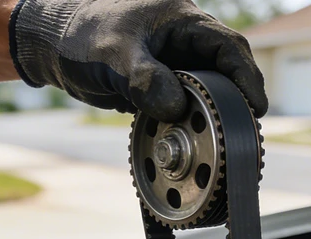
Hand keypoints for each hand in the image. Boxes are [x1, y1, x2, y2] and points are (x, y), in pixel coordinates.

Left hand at [10, 0, 267, 119]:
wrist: (52, 43)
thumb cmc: (81, 35)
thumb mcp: (113, 55)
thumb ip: (144, 79)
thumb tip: (176, 110)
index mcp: (181, 21)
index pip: (228, 47)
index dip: (247, 78)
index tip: (257, 108)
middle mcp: (183, 42)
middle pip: (225, 72)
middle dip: (238, 103)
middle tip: (243, 136)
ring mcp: (173, 64)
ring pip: (206, 92)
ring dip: (214, 118)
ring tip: (223, 146)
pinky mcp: (160, 85)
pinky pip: (185, 105)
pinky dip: (191, 123)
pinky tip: (193, 143)